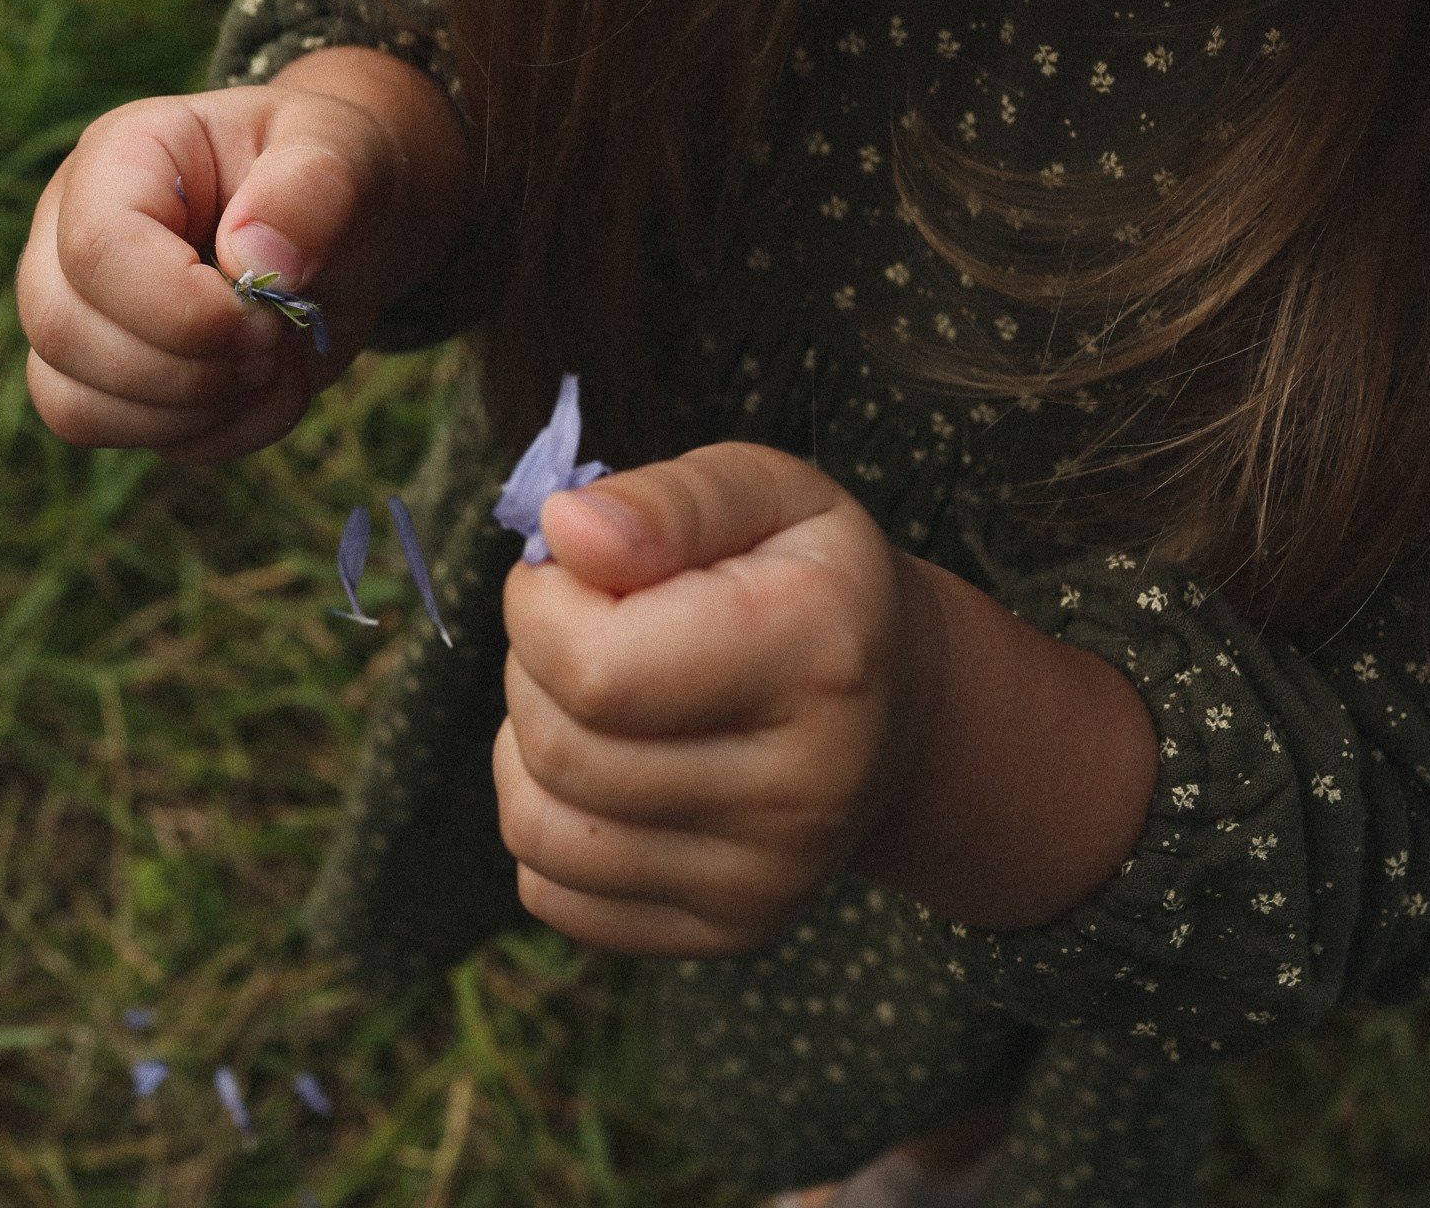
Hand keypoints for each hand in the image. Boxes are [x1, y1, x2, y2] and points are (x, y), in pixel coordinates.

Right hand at [18, 49, 463, 462]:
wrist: (338, 228)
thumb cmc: (327, 180)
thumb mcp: (346, 156)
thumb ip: (312, 190)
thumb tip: (253, 258)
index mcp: (119, 157)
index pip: (97, 248)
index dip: (183, 308)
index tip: (270, 317)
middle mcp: (66, 233)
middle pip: (64, 332)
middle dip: (191, 368)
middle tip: (278, 341)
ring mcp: (70, 310)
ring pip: (75, 403)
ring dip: (198, 411)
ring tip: (274, 361)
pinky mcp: (96, 378)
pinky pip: (114, 436)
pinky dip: (206, 435)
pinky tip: (259, 390)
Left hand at [492, 442, 946, 956]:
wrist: (899, 708)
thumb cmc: (807, 580)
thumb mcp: (763, 495)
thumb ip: (666, 501)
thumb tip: (566, 530)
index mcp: (818, 658)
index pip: (591, 668)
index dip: (542, 604)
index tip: (579, 574)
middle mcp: (803, 792)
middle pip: (559, 749)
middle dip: (535, 668)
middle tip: (592, 627)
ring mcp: (767, 881)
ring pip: (538, 830)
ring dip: (529, 746)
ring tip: (598, 695)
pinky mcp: (729, 933)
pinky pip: (554, 892)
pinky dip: (548, 822)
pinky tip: (607, 769)